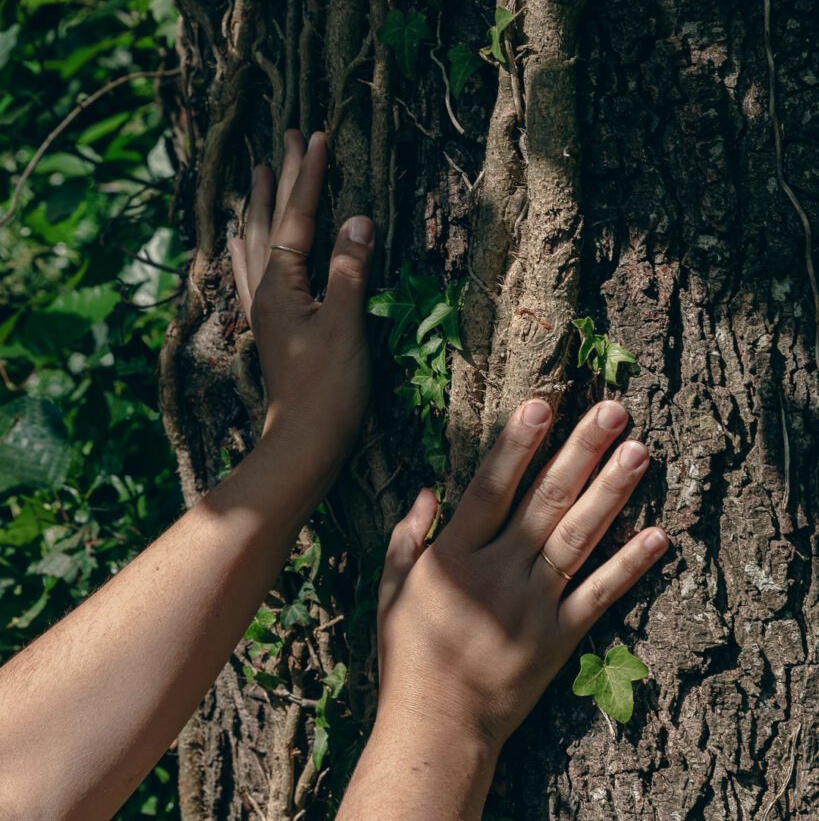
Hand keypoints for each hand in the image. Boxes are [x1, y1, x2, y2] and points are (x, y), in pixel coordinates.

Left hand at [228, 130, 373, 494]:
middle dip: (283, 178)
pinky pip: (252, 274)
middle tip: (290, 137)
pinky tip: (236, 242)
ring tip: (256, 173)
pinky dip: (245, 250)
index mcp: (282, 284)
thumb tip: (357, 218)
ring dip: (259, 205)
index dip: (308, 176)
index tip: (315, 136)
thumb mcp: (345, 326)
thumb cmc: (328, 389)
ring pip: (257, 243)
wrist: (304, 444)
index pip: (297, 216)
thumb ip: (350, 270)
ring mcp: (266, 309)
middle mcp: (266, 290)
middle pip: (272, 221)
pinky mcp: (273, 327)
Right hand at [376, 398, 667, 749]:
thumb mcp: (391, 590)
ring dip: (612, 492)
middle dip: (580, 451)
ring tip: (639, 451)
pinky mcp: (560, 638)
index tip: (541, 406)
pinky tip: (658, 535)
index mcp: (455, 557)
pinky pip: (600, 596)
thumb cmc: (409, 655)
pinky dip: (629, 566)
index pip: (490, 488)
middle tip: (612, 410)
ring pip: (578, 538)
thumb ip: (407, 537)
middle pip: (545, 501)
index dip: (516, 446)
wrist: (439, 728)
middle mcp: (499, 573)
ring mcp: (534, 605)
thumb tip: (426, 489)